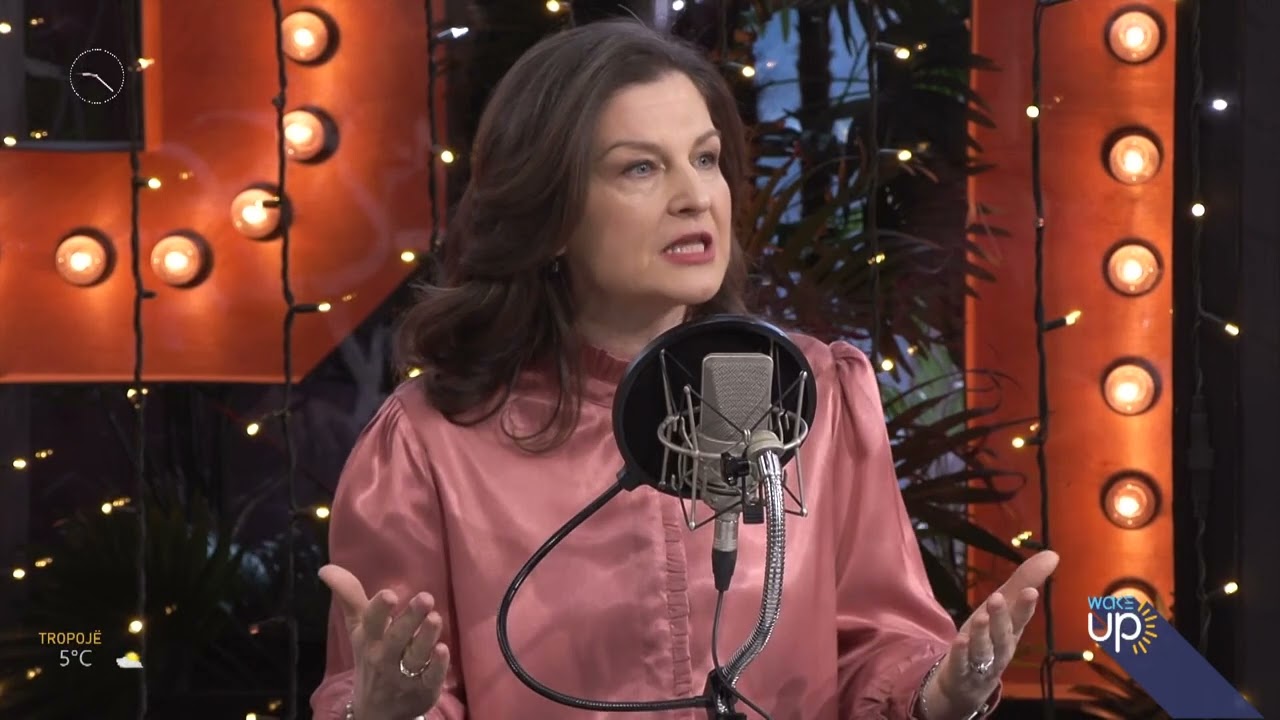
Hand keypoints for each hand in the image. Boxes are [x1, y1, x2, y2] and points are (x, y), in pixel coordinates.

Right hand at [319, 564, 450, 718]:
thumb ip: (349, 597)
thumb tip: (326, 568)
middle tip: (425, 597)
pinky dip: (437, 665)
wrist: (375, 710)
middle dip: (410, 618)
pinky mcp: (424, 688)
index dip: (379, 609)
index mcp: (369, 640)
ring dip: (426, 637)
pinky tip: (443, 649)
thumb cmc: (371, 657)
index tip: (390, 594)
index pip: (371, 623)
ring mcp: (405, 675)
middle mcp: (385, 657)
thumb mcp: (358, 630)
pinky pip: (431, 677)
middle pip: (397, 637)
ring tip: (435, 618)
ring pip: (416, 655)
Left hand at [923, 550, 1058, 718]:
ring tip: (980, 617)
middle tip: (998, 598)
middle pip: (1002, 634)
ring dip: (982, 634)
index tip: (1031, 591)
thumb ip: (1024, 581)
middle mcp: (999, 648)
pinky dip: (961, 653)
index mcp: (1012, 631)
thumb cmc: (991, 639)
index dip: (1025, 607)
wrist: (969, 684)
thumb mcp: (1004, 609)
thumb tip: (1053, 554)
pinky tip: (959, 640)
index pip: (1020, 618)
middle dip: (1002, 618)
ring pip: (983, 649)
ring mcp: (980, 663)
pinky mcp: (960, 672)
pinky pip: (961, 662)